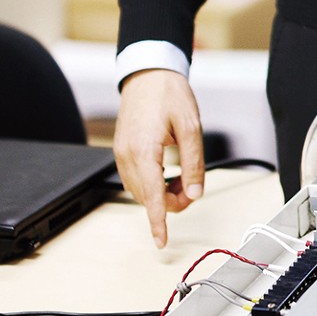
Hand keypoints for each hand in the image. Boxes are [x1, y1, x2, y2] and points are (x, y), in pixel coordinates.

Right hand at [114, 69, 204, 248]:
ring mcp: (121, 153)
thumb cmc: (168, 93)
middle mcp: (127, 155)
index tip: (161, 242)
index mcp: (144, 150)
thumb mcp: (190, 126)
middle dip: (170, 202)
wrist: (148, 73)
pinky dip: (151, 184)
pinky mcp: (121, 150)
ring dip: (160, 194)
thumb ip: (193, 162)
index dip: (158, 221)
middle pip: (147, 197)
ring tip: (182, 179)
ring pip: (140, 191)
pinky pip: (134, 179)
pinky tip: (166, 175)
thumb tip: (195, 191)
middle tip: (193, 188)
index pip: (152, 196)